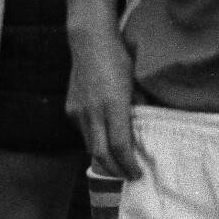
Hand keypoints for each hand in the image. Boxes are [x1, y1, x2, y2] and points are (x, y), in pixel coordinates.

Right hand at [69, 30, 142, 181]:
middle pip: (102, 154)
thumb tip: (148, 130)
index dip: (128, 165)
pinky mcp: (70, 110)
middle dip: (115, 170)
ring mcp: (79, 111)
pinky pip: (82, 133)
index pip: (120, 146)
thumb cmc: (118, 59)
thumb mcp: (136, 83)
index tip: (137, 174)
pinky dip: (94, 141)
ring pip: (90, 146)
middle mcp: (93, 112)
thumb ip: (141, 108)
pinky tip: (104, 141)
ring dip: (104, 158)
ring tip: (117, 165)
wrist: (89, 42)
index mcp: (113, 105)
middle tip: (128, 177)